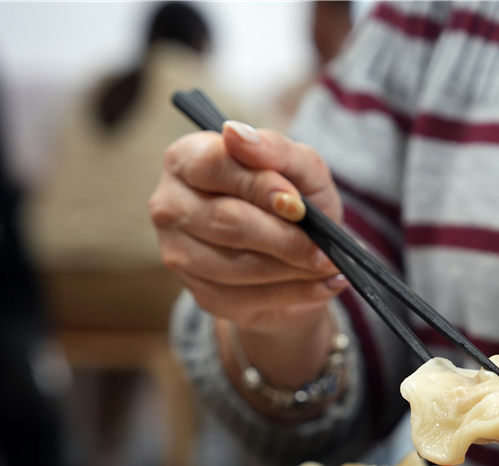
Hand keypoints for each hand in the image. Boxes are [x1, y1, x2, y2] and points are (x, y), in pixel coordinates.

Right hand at [150, 120, 346, 334]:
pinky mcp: (200, 293)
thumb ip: (275, 149)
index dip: (259, 185)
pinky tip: (322, 284)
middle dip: (285, 238)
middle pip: (227, 223)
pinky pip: (249, 298)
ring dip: (293, 269)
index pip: (214, 166)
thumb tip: (237, 134)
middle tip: (326, 249)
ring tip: (328, 265)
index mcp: (187, 159)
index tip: (297, 204)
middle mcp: (170, 205)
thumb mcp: (299, 167)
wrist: (295, 255)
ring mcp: (179, 253)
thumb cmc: (293, 199)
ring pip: (239, 266)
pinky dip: (295, 293)